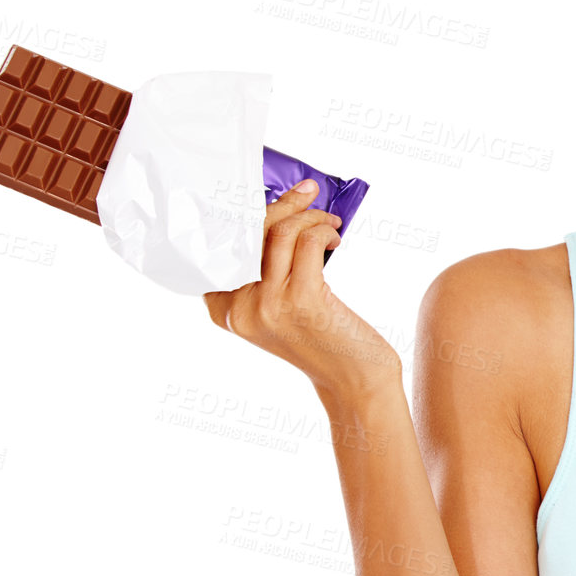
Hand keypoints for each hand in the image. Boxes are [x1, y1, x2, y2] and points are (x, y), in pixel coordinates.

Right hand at [202, 180, 400, 398]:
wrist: (354, 381)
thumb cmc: (321, 339)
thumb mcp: (277, 309)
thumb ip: (264, 273)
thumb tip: (277, 211)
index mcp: (223, 310)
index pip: (222, 245)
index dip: (246, 213)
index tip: (275, 196)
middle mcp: (239, 308)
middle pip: (250, 232)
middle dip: (283, 205)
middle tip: (308, 194)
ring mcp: (268, 304)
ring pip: (280, 232)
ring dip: (309, 216)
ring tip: (329, 223)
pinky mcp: (302, 299)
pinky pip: (307, 241)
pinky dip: (323, 230)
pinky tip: (334, 238)